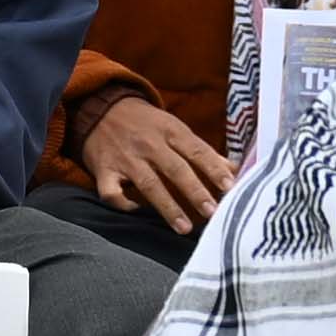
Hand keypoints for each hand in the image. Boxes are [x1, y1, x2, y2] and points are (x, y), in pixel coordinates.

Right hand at [82, 98, 244, 230]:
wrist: (100, 108)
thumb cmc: (146, 123)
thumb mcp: (174, 128)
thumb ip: (202, 150)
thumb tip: (234, 169)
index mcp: (170, 131)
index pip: (197, 151)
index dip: (214, 170)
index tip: (230, 188)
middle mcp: (149, 144)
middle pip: (176, 169)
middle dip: (195, 192)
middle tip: (212, 212)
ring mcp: (126, 158)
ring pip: (148, 184)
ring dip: (168, 207)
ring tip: (184, 228)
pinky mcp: (104, 169)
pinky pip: (111, 191)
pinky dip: (122, 202)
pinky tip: (135, 209)